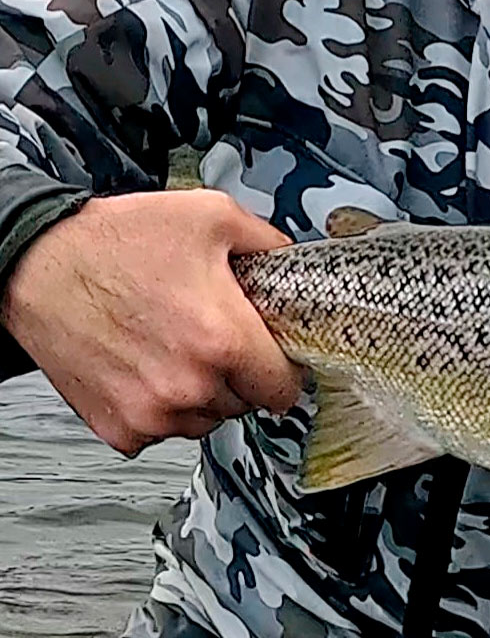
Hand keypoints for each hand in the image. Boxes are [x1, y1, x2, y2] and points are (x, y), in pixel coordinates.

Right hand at [0, 189, 299, 455]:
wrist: (38, 264)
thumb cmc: (116, 240)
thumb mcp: (212, 217)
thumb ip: (268, 244)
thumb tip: (294, 263)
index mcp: (222, 339)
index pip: (284, 389)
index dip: (284, 370)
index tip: (275, 360)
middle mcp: (188, 383)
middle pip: (245, 404)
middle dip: (240, 374)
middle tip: (216, 338)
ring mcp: (151, 411)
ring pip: (205, 420)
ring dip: (201, 394)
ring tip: (177, 348)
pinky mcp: (117, 425)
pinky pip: (160, 430)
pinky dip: (160, 407)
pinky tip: (148, 367)